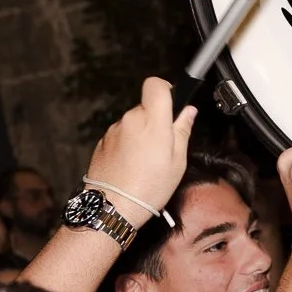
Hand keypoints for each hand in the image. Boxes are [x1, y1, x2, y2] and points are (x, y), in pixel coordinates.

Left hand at [86, 78, 197, 221]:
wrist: (114, 206)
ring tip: (146, 161)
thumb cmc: (147, 188)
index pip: (155, 84)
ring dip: (141, 134)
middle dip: (155, 120)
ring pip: (133, 123)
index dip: (165, 89)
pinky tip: (133, 165)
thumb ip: (183, 130)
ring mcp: (114, 130)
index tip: (172, 102)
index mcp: (152, 121)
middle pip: (145, 107)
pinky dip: (128, 145)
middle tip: (163, 145)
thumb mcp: (177, 161)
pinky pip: (121, 136)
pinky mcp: (103, 142)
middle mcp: (130, 120)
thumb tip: (188, 113)